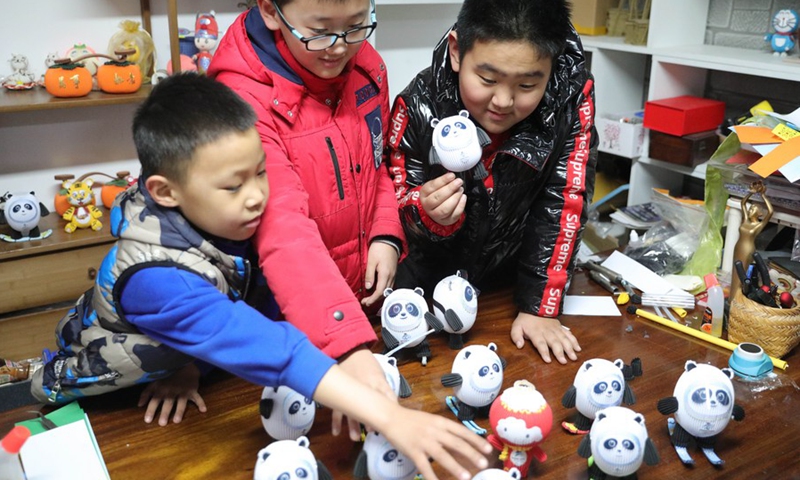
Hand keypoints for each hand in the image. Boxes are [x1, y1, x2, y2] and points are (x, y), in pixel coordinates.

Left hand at [137, 363, 206, 425]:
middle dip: (165, 413)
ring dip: (179, 411)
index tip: (147, 420)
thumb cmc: (166, 375)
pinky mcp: (192, 391)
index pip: (155, 401)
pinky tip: (203, 410)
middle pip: (168, 403)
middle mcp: (172, 392)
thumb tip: (139, 405)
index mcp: (161, 390)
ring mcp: (183, 391)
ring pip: (181, 402)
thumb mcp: (154, 382)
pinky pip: (197, 397)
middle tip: (162, 423)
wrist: (182, 364)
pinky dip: (201, 403)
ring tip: (177, 420)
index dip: (150, 410)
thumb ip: (146, 393)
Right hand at [313, 365, 490, 479]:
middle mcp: (434, 431)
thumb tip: (461, 442)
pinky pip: (424, 466)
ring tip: (467, 476)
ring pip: (443, 455)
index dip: (476, 440)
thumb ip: (444, 431)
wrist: (389, 416)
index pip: (462, 431)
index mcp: (440, 422)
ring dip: (456, 467)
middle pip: (456, 443)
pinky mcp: (413, 450)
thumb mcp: (431, 421)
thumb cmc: (411, 420)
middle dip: (472, 454)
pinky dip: (431, 476)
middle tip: (484, 463)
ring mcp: (423, 441)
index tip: (487, 449)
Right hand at [333, 347, 395, 439]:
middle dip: (371, 421)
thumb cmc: (365, 362)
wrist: (348, 350)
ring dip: (353, 425)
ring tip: (355, 437)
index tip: (393, 422)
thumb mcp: (379, 373)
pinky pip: (337, 409)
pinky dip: (336, 421)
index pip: (387, 398)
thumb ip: (384, 388)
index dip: (390, 410)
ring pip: (352, 411)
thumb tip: (390, 404)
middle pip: (369, 408)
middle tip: (373, 431)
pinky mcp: (340, 394)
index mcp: (377, 382)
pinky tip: (337, 432)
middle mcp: (364, 388)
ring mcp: (350, 392)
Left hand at [361, 241, 398, 306]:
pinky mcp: (393, 273)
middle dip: (375, 300)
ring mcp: (393, 275)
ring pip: (387, 290)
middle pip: (384, 293)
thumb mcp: (371, 261)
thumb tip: (368, 288)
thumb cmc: (379, 249)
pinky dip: (382, 291)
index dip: (372, 299)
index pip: (380, 292)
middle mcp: (391, 277)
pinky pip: (389, 286)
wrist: (389, 240)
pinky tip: (376, 290)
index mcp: (385, 274)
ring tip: (369, 298)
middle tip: (365, 302)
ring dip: (379, 296)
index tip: (365, 302)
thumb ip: (370, 275)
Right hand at [419, 172, 465, 225]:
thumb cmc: (435, 196)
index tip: (451, 175)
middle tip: (458, 182)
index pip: (431, 187)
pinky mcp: (446, 220)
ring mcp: (436, 215)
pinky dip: (461, 205)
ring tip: (460, 190)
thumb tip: (450, 175)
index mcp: (424, 194)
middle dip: (450, 189)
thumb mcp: (434, 186)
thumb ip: (441, 181)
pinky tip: (463, 197)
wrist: (434, 211)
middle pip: (437, 198)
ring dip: (455, 198)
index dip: (442, 181)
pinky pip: (454, 214)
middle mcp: (428, 206)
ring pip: (445, 208)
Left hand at [510, 312, 580, 363]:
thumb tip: (519, 345)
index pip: (540, 343)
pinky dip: (574, 341)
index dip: (544, 352)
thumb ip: (516, 336)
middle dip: (559, 352)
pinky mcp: (560, 327)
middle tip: (564, 361)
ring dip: (569, 348)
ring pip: (563, 339)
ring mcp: (555, 329)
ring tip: (573, 357)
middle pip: (554, 342)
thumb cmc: (526, 319)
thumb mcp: (516, 327)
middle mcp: (547, 331)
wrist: (535, 306)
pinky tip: (578, 348)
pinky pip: (568, 334)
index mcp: (536, 332)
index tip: (548, 360)